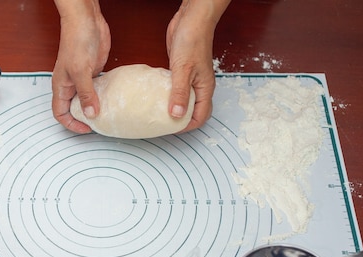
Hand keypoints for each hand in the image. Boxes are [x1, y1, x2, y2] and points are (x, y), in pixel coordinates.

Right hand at [52, 0, 110, 132]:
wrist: (86, 21)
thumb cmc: (76, 41)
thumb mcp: (80, 71)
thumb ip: (86, 94)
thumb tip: (92, 114)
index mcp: (61, 86)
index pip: (60, 113)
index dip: (71, 124)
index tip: (87, 128)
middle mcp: (70, 85)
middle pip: (74, 109)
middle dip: (85, 118)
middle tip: (100, 123)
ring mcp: (83, 79)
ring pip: (87, 100)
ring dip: (96, 108)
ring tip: (108, 114)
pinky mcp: (94, 72)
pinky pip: (98, 90)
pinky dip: (104, 96)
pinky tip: (113, 99)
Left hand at [166, 0, 230, 130]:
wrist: (192, 19)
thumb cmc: (193, 40)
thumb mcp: (183, 70)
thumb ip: (179, 93)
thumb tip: (176, 115)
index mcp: (205, 89)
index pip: (200, 117)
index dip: (186, 126)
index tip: (170, 129)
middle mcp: (200, 86)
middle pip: (194, 112)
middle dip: (181, 121)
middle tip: (163, 125)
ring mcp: (191, 79)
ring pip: (185, 101)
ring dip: (174, 109)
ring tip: (158, 114)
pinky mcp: (182, 71)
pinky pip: (177, 89)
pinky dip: (168, 96)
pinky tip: (157, 96)